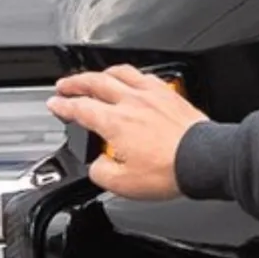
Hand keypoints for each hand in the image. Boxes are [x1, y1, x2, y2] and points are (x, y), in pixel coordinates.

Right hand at [47, 64, 207, 199]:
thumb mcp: (124, 184)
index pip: (80, 108)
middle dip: (75, 82)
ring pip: (120, 73)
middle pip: (95, 82)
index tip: (54, 104)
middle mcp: (131, 102)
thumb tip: (98, 166)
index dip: (62, 106)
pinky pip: (145, 76)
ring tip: (95, 76)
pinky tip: (133, 80)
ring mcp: (152, 95)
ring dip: (102, 73)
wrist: (203, 161)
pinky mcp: (170, 95)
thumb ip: (101, 173)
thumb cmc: (169, 170)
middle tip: (64, 85)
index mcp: (114, 122)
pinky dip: (132, 76)